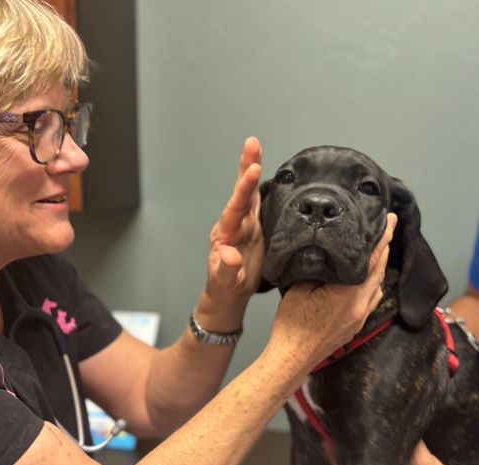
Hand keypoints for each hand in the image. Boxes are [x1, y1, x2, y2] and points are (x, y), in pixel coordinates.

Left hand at [198, 137, 263, 330]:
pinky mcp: (255, 227)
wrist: (229, 293)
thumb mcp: (225, 283)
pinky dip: (261, 184)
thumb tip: (227, 253)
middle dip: (246, 168)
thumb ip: (226, 269)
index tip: (252, 171)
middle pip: (241, 192)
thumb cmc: (225, 289)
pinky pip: (258, 201)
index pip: (235, 208)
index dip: (244, 189)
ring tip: (254, 145)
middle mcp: (235, 224)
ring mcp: (245, 224)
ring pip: (249, 192)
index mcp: (226, 234)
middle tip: (252, 144)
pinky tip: (265, 168)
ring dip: (251, 168)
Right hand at [266, 213, 396, 376]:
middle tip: (387, 228)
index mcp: (349, 294)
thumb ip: (318, 269)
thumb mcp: (300, 288)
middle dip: (383, 248)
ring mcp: (360, 317)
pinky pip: (372, 298)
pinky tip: (370, 277)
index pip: (372, 258)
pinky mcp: (355, 325)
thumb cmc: (292, 326)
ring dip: (380, 266)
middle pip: (380, 270)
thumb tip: (327, 256)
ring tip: (379, 249)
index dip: (381, 237)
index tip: (389, 220)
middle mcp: (361, 305)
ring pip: (378, 285)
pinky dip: (374, 282)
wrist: (292, 358)